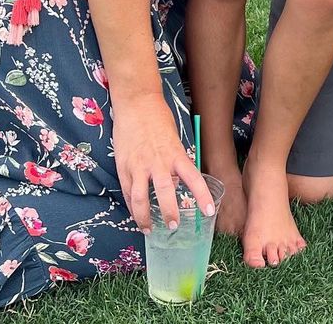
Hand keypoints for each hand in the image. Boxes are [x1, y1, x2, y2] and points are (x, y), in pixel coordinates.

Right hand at [111, 94, 213, 232]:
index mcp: (176, 153)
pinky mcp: (123, 166)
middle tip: (173, 227)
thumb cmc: (158, 119)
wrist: (136, 103)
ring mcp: (139, 165)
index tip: (209, 212)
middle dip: (170, 212)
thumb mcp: (173, 140)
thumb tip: (175, 184)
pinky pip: (128, 192)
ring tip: (149, 229)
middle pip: (165, 192)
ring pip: (140, 198)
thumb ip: (174, 162)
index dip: (202, 197)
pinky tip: (135, 214)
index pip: (194, 178)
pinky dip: (132, 206)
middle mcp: (158, 161)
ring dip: (144, 217)